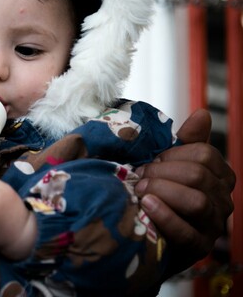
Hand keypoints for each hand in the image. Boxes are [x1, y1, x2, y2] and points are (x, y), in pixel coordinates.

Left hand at [134, 109, 234, 274]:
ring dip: (163, 191)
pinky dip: (165, 215)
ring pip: (197, 201)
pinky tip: (146, 205)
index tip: (151, 159)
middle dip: (162, 172)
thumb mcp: (169, 164)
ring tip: (140, 190)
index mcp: (219, 176)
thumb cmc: (159, 191)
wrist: (147, 233)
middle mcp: (222, 200)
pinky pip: (186, 231)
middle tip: (138, 175)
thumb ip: (186, 141)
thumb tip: (202, 114)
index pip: (204, 154)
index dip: (173, 154)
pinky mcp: (198, 248)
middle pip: (198, 175)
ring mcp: (213, 226)